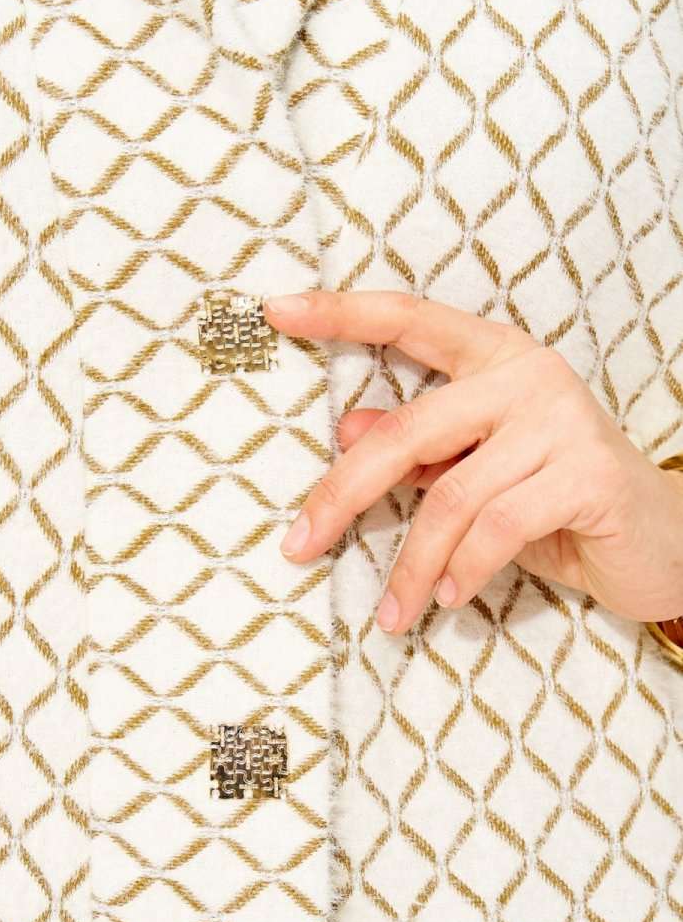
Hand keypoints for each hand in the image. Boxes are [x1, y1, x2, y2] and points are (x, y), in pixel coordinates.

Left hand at [262, 290, 682, 634]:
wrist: (661, 539)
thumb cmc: (555, 501)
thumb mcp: (477, 473)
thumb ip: (419, 451)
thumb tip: (343, 434)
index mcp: (494, 358)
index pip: (409, 318)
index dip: (341, 312)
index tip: (276, 310)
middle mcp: (526, 376)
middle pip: (407, 431)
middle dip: (343, 496)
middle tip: (299, 545)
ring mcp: (560, 422)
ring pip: (450, 496)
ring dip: (411, 564)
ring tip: (393, 611)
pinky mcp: (586, 474)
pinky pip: (498, 526)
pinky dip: (463, 569)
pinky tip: (448, 596)